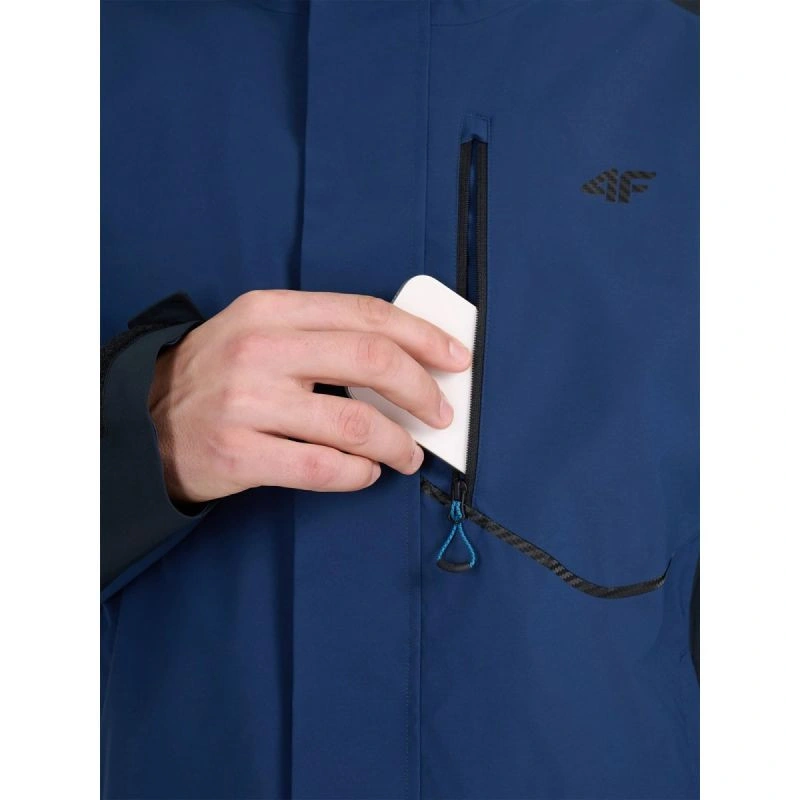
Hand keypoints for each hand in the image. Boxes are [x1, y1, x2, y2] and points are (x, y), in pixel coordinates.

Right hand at [148, 290, 470, 502]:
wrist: (146, 423)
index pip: (365, 314)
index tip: (455, 357)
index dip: (421, 335)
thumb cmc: (218, 377)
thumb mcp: (259, 332)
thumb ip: (321, 334)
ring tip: (408, 454)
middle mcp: (259, 350)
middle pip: (371, 361)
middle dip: (421, 390)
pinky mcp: (240, 454)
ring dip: (399, 443)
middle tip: (440, 413)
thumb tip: (405, 356)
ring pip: (356, 423)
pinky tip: (366, 473)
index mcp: (270, 310)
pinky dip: (360, 474)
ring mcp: (247, 403)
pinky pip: (325, 469)